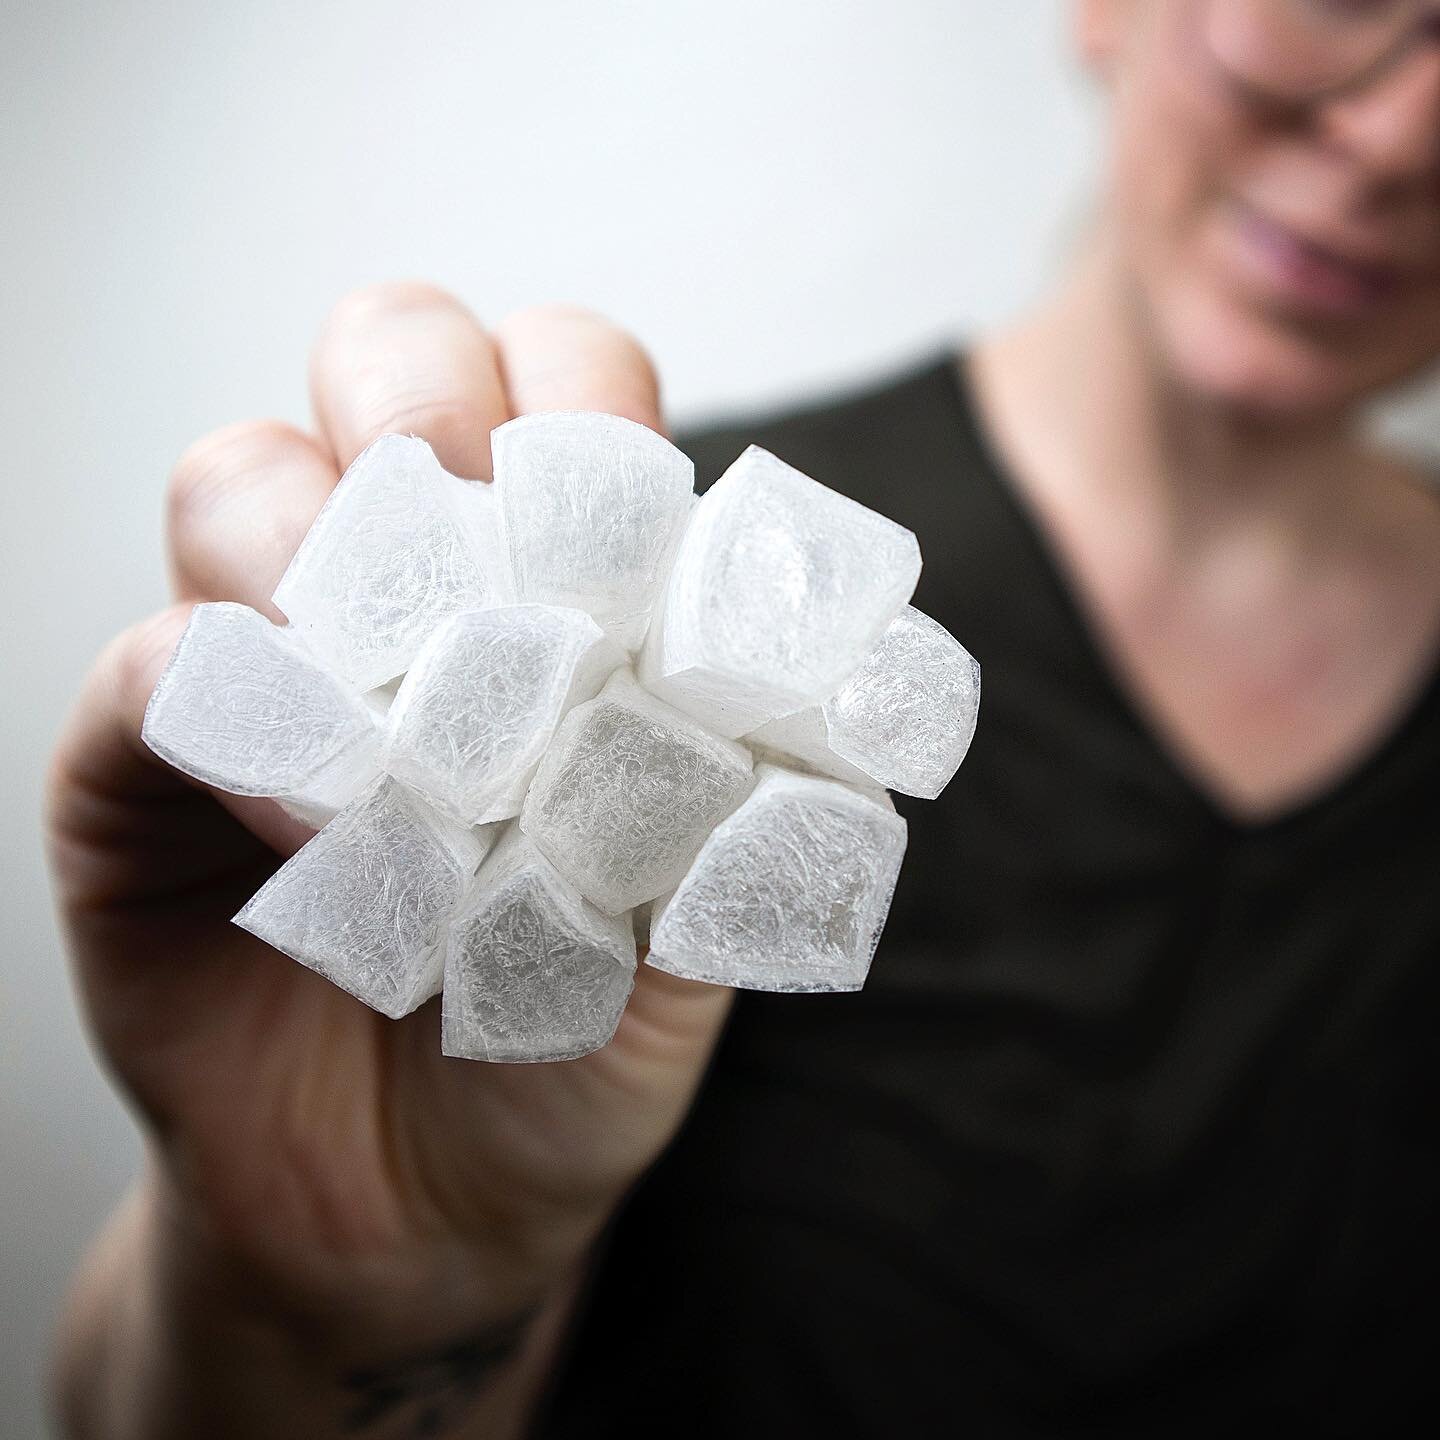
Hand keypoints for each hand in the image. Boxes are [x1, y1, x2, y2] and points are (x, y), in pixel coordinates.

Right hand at [46, 285, 732, 1433]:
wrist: (426, 1221)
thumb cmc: (567, 1053)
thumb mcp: (688, 936)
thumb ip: (730, 800)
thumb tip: (787, 677)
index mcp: (550, 599)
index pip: (564, 392)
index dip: (593, 408)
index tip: (627, 515)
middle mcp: (400, 596)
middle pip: (388, 365)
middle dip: (428, 397)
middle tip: (475, 515)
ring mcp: (262, 670)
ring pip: (237, 479)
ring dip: (316, 551)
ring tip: (397, 706)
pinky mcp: (136, 776)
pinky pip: (143, 674)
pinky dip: (227, 712)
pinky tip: (317, 819)